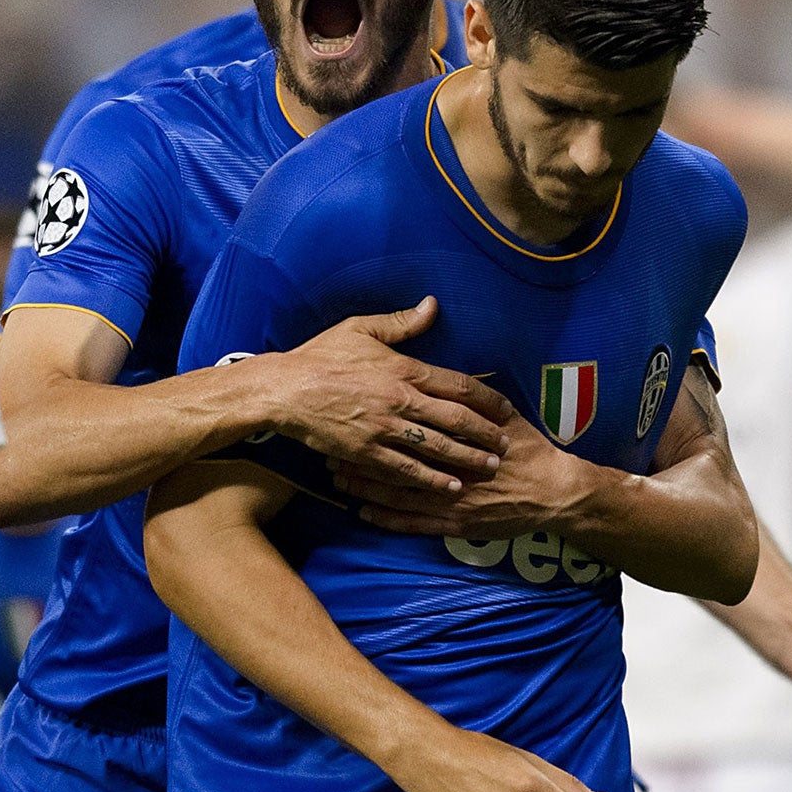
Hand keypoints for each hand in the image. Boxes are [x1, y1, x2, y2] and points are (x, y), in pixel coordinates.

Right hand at [264, 298, 512, 495]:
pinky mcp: (367, 453)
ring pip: (439, 448)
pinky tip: (451, 487)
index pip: (460, 384)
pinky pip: (407, 470)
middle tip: (506, 445)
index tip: (507, 409)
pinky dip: (432, 480)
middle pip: (458, 420)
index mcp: (404, 369)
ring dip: (468, 460)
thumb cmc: (320, 356)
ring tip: (490, 468)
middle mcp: (401, 401)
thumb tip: (433, 305)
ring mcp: (385, 430)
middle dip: (487, 434)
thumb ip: (401, 322)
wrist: (284, 390)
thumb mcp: (360, 329)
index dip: (489, 399)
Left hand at [335, 409, 595, 538]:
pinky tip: (363, 512)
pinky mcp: (454, 524)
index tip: (350, 414)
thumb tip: (449, 373)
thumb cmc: (529, 449)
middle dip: (361, 455)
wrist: (554, 492)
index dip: (377, 421)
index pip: (411, 425)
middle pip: (396, 458)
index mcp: (461, 434)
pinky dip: (386, 517)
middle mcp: (451, 466)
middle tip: (329, 448)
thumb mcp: (505, 415)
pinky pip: (412, 522)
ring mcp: (451, 498)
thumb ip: (476, 396)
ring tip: (337, 477)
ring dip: (366, 485)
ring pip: (398, 492)